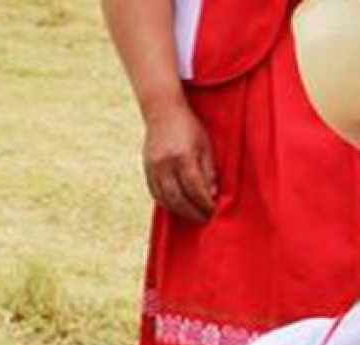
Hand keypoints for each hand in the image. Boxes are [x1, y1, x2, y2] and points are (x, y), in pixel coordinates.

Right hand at [142, 102, 215, 221]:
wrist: (162, 110)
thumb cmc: (189, 127)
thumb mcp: (205, 145)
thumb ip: (208, 170)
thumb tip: (211, 195)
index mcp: (183, 156)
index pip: (195, 189)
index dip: (205, 204)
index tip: (213, 211)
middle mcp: (165, 164)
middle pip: (179, 199)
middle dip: (193, 212)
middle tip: (204, 219)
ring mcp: (153, 167)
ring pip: (165, 199)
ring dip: (180, 211)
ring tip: (192, 215)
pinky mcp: (146, 169)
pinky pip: (156, 194)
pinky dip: (167, 204)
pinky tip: (178, 207)